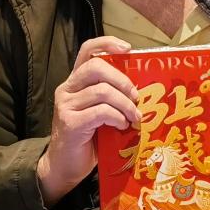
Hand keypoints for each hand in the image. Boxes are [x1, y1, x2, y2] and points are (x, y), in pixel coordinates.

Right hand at [36, 36, 139, 206]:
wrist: (66, 166)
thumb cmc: (90, 137)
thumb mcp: (101, 111)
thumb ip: (113, 96)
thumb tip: (143, 88)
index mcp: (76, 81)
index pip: (87, 50)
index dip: (107, 43)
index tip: (128, 48)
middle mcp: (67, 89)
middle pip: (96, 67)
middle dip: (123, 80)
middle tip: (136, 97)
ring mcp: (66, 105)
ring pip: (102, 91)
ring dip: (125, 104)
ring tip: (133, 117)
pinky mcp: (69, 123)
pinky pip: (100, 112)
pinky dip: (117, 117)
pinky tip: (122, 126)